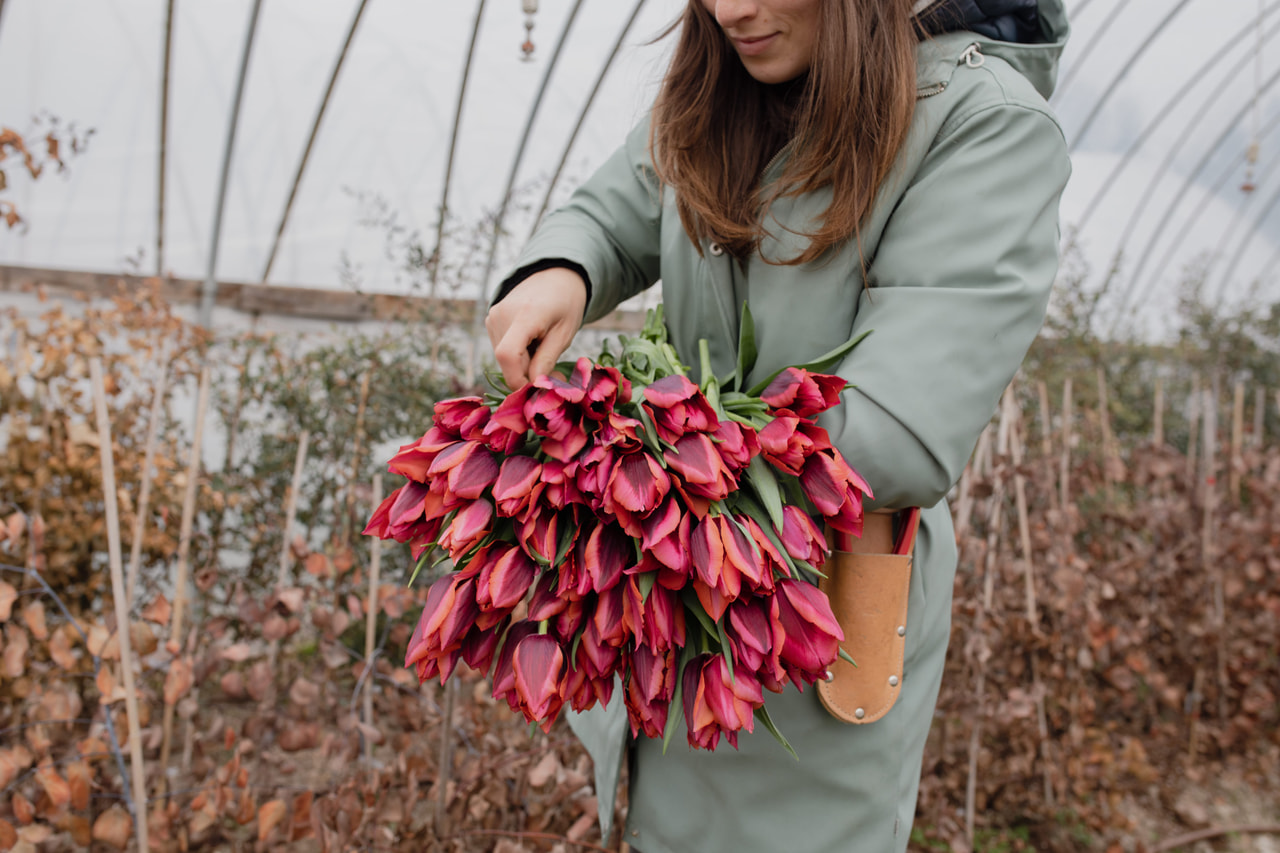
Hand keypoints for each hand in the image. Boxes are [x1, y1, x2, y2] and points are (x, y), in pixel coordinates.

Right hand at [485, 267, 587, 389]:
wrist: (556, 275)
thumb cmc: (566, 304)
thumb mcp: (564, 334)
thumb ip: (547, 361)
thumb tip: (535, 388)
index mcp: (525, 314)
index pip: (508, 355)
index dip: (518, 380)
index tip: (538, 389)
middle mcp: (502, 314)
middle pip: (506, 361)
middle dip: (527, 374)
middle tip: (552, 372)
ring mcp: (493, 316)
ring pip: (504, 358)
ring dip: (523, 363)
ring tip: (542, 347)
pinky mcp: (491, 319)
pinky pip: (502, 348)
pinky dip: (517, 354)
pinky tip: (532, 340)